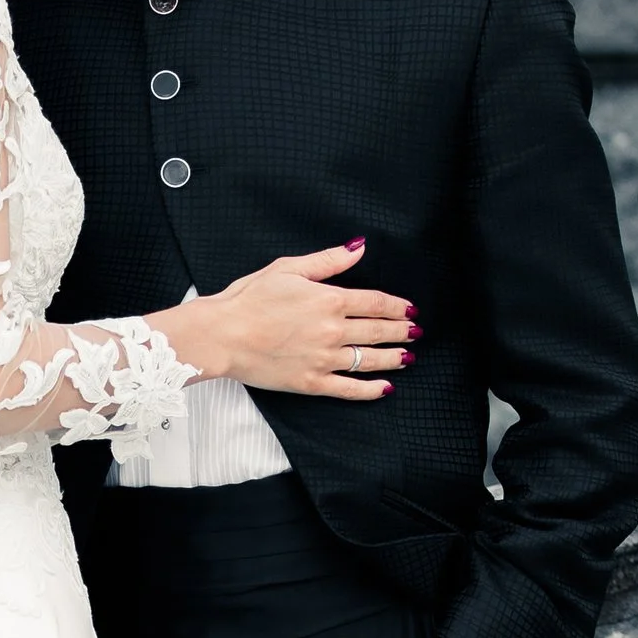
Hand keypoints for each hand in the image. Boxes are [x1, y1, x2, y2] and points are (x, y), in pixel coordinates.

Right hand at [161, 241, 415, 398]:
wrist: (221, 335)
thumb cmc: (248, 299)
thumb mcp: (288, 269)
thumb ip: (328, 261)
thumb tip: (359, 248)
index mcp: (329, 299)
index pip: (375, 302)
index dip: (397, 306)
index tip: (410, 308)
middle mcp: (333, 330)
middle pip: (378, 331)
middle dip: (402, 331)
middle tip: (416, 332)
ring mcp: (324, 359)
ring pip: (370, 359)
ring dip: (394, 358)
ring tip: (408, 357)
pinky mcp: (312, 383)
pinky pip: (349, 388)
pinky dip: (370, 390)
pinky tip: (385, 388)